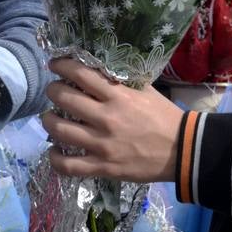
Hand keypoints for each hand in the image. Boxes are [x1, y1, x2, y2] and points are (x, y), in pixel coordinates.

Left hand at [40, 57, 182, 182]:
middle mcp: (106, 118)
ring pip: (60, 130)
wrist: (182, 150)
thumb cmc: (164, 117)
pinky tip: (54, 150)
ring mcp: (103, 145)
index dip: (62, 65)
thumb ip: (121, 81)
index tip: (55, 64)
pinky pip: (69, 165)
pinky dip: (55, 158)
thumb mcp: (146, 91)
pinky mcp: (103, 167)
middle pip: (64, 98)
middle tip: (54, 91)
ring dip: (48, 121)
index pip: (81, 74)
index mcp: (118, 96)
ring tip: (50, 117)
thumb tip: (97, 70)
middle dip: (53, 91)